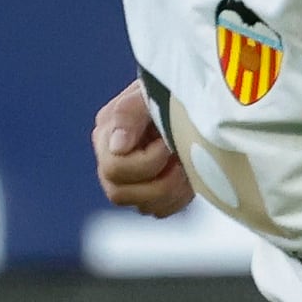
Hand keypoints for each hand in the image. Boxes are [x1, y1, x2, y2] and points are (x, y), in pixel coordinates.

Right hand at [93, 82, 187, 216]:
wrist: (195, 98)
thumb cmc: (170, 92)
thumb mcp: (150, 94)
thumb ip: (129, 114)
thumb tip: (117, 147)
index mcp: (106, 136)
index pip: (115, 168)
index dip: (147, 161)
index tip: (168, 143)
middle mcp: (112, 161)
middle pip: (120, 194)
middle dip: (159, 180)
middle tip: (181, 159)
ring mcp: (132, 180)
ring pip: (143, 207)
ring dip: (172, 191)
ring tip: (188, 165)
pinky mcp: (153, 191)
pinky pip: (161, 209)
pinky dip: (180, 198)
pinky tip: (190, 176)